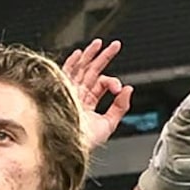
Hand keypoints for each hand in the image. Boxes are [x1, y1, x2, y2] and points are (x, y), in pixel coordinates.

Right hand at [62, 39, 134, 154]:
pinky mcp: (61, 91)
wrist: (67, 145)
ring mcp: (68, 92)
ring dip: (90, 55)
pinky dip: (72, 62)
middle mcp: (77, 96)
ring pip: (80, 69)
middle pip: (92, 72)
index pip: (101, 84)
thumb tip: (129, 89)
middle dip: (104, 57)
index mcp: (87, 104)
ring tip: (99, 43)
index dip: (113, 82)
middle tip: (115, 46)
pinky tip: (79, 53)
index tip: (118, 88)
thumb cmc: (83, 141)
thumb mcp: (108, 125)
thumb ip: (120, 107)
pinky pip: (65, 73)